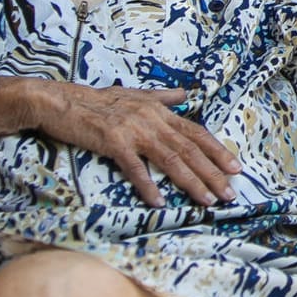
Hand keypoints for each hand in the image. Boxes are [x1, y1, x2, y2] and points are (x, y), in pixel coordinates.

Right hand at [27, 82, 241, 207]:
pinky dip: (148, 185)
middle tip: (229, 194)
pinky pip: (135, 168)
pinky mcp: (113, 142)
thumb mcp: (135, 94)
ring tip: (206, 200)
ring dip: (191, 182)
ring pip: (170, 159)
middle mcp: (152, 120)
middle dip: (212, 173)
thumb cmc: (97, 101)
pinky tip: (160, 202)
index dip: (218, 151)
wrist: (61, 101)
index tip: (236, 168)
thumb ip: (162, 98)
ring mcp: (134, 130)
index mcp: (160, 111)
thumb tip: (185, 95)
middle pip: (189, 150)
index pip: (196, 133)